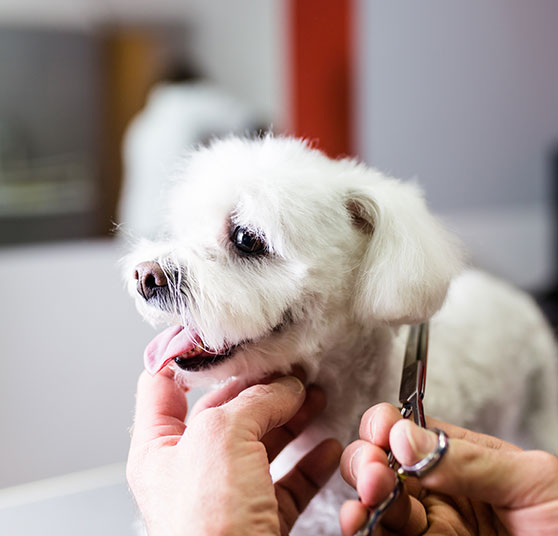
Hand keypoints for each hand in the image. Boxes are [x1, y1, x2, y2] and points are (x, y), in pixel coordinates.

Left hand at [127, 369, 341, 535]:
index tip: (219, 334)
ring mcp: (226, 495)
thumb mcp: (222, 437)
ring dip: (292, 418)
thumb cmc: (207, 525)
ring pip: (262, 444)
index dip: (187, 355)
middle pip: (226, 412)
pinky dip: (309, 461)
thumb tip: (285, 387)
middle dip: (260, 387)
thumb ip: (253, 401)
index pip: (163, 385)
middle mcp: (190, 471)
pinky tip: (326, 446)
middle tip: (288, 367)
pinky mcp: (260, 519)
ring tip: (314, 396)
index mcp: (160, 448)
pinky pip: (287, 481)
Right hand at [340, 403, 557, 534]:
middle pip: (380, 465)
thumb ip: (465, 458)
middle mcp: (436, 488)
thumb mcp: (532, 479)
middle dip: (366, 462)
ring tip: (360, 507)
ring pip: (378, 506)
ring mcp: (430, 527)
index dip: (385, 426)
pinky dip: (366, 530)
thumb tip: (403, 436)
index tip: (383, 436)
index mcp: (459, 456)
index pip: (405, 430)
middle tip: (375, 476)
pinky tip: (357, 523)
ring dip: (360, 500)